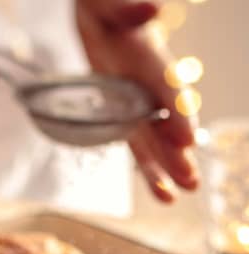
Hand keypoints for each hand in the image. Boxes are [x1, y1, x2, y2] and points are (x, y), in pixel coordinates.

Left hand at [76, 0, 198, 201]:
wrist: (98, 10)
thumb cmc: (105, 4)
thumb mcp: (111, 3)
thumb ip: (129, 8)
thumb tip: (153, 9)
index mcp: (151, 57)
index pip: (167, 88)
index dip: (177, 112)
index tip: (186, 138)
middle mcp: (149, 84)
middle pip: (165, 122)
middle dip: (175, 152)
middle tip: (191, 182)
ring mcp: (138, 100)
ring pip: (151, 139)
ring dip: (162, 168)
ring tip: (174, 197)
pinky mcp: (123, 110)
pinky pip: (135, 140)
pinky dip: (145, 163)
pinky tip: (158, 188)